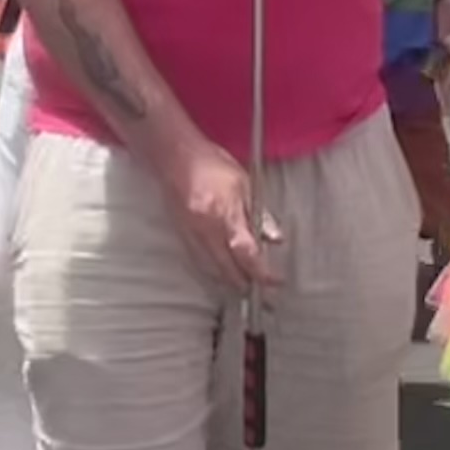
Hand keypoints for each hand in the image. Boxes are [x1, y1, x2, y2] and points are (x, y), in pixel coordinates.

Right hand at [157, 141, 283, 294]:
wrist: (175, 157)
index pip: (247, 254)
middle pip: (229, 271)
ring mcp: (192, 236)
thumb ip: (259, 214)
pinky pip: (200, 262)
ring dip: (231, 281)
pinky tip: (224, 273)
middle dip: (248, 285)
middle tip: (263, 292)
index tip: (274, 281)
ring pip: (213, 271)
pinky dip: (214, 271)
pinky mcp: (182, 236)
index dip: (262, 273)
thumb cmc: (210, 164)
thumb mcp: (244, 184)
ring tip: (246, 286)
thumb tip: (274, 237)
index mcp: (225, 215)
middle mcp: (206, 230)